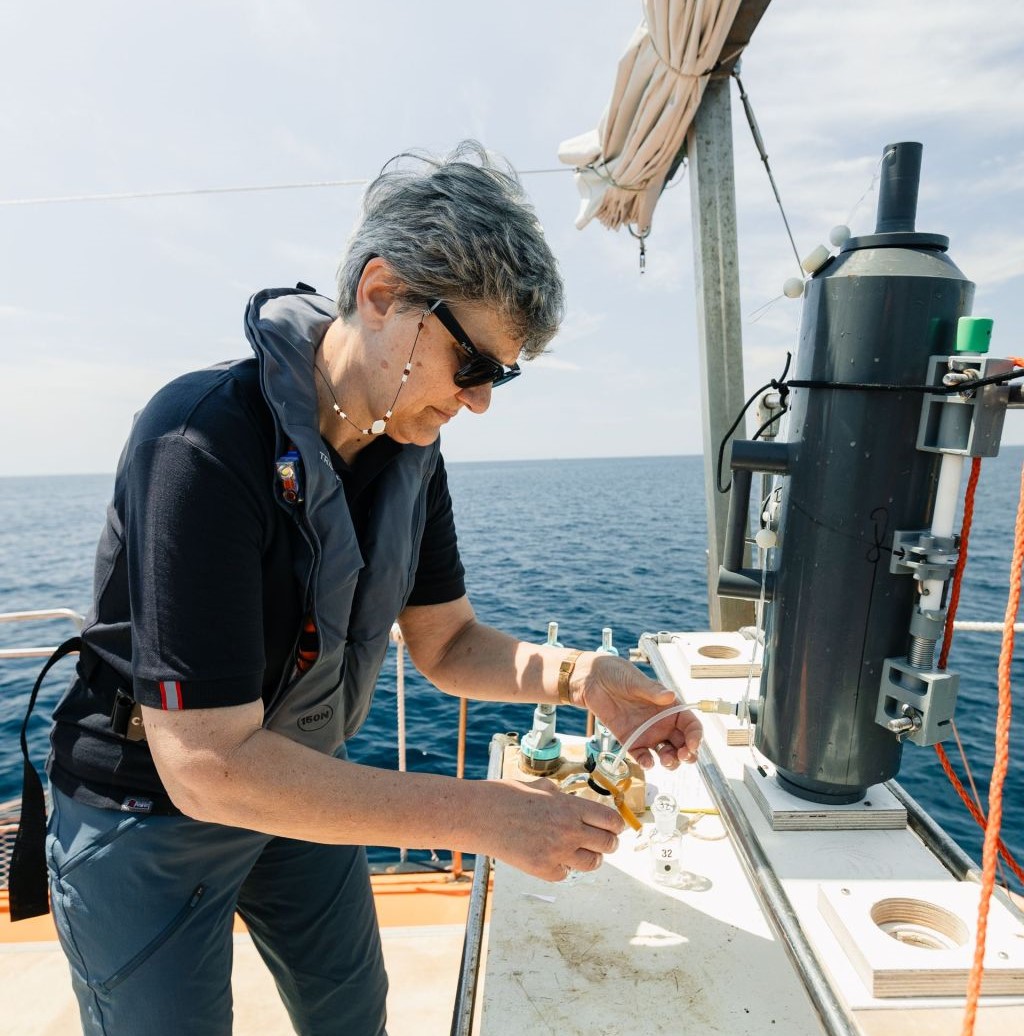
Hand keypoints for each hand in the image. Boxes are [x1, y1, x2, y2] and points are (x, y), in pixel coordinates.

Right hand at [482, 777, 624, 881]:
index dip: (616, 825)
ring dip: (590, 858)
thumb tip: (568, 799)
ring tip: (580, 852)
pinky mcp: (544, 870)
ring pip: (592, 863)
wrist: (480, 815)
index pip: (611, 820)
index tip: (615, 828)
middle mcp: (570, 830)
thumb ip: (559, 796)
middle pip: (608, 844)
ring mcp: (558, 853)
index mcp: (571, 807)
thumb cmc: (505, 796)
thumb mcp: (539, 787)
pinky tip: (552, 858)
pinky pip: (565, 874)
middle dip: (608, 843)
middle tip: (603, 842)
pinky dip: (562, 868)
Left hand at [576, 654, 702, 769]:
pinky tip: (647, 762)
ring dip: (671, 761)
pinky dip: (647, 762)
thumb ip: (652, 691)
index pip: (690, 725)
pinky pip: (642, 756)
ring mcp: (647, 733)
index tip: (693, 744)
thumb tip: (670, 695)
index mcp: (669, 707)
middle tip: (684, 756)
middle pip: (682, 743)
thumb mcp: (635, 681)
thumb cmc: (617, 674)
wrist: (592, 680)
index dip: (696, 736)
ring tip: (666, 760)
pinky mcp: (631, 740)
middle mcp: (662, 723)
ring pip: (666, 753)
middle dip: (688, 753)